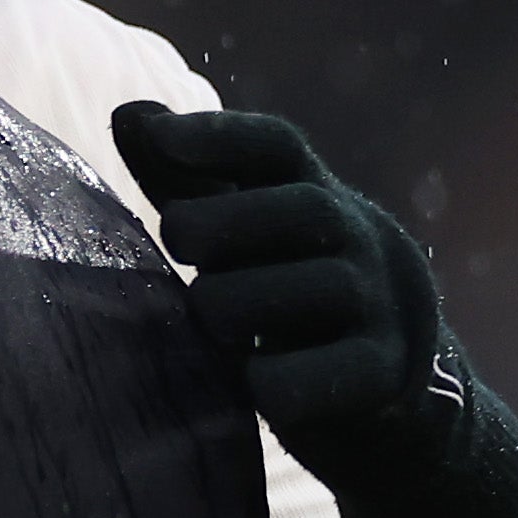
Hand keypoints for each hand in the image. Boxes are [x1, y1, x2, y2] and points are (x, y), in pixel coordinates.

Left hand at [112, 103, 517, 517]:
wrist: (389, 401)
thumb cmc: (289, 299)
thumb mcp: (244, 237)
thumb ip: (187, 182)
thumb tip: (129, 116)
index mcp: (318, 196)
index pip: (279, 146)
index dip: (218, 135)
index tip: (153, 138)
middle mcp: (360, 241)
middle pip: (305, 210)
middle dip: (226, 223)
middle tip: (174, 243)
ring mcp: (382, 308)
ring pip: (323, 288)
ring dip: (245, 302)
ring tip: (208, 322)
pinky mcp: (385, 376)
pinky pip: (338, 372)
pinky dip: (284, 380)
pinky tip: (250, 383)